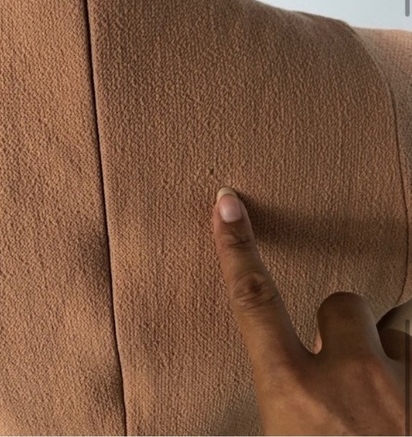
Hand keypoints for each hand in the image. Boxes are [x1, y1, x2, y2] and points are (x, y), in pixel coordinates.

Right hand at [211, 186, 408, 435]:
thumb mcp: (283, 435)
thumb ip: (280, 399)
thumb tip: (277, 378)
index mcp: (294, 394)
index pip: (252, 300)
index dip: (235, 248)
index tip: (226, 205)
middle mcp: (352, 381)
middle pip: (341, 303)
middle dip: (343, 325)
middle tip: (348, 369)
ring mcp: (407, 388)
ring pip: (399, 333)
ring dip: (393, 357)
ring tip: (392, 403)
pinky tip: (409, 408)